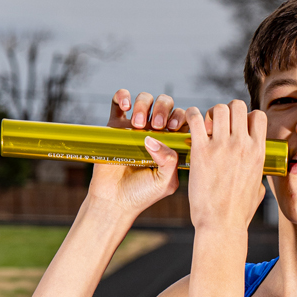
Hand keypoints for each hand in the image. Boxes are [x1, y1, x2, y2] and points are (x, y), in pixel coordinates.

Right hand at [83, 88, 187, 217]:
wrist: (114, 201)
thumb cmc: (143, 195)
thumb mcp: (165, 182)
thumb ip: (169, 160)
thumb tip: (153, 138)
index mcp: (171, 142)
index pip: (183, 120)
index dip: (182, 117)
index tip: (173, 128)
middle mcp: (154, 132)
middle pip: (165, 104)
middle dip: (163, 108)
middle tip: (156, 125)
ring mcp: (135, 127)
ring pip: (145, 100)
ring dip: (144, 104)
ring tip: (137, 124)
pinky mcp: (115, 125)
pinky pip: (119, 101)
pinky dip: (123, 96)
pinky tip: (126, 106)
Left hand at [184, 100, 267, 235]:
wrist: (221, 225)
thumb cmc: (238, 214)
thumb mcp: (258, 191)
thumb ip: (259, 177)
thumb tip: (260, 177)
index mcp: (258, 152)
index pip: (258, 116)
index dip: (246, 117)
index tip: (236, 127)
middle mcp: (243, 145)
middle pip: (238, 106)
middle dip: (228, 111)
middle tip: (218, 125)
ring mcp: (222, 146)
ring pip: (218, 108)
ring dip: (210, 113)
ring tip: (204, 126)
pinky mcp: (201, 151)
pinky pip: (195, 117)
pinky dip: (191, 115)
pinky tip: (189, 122)